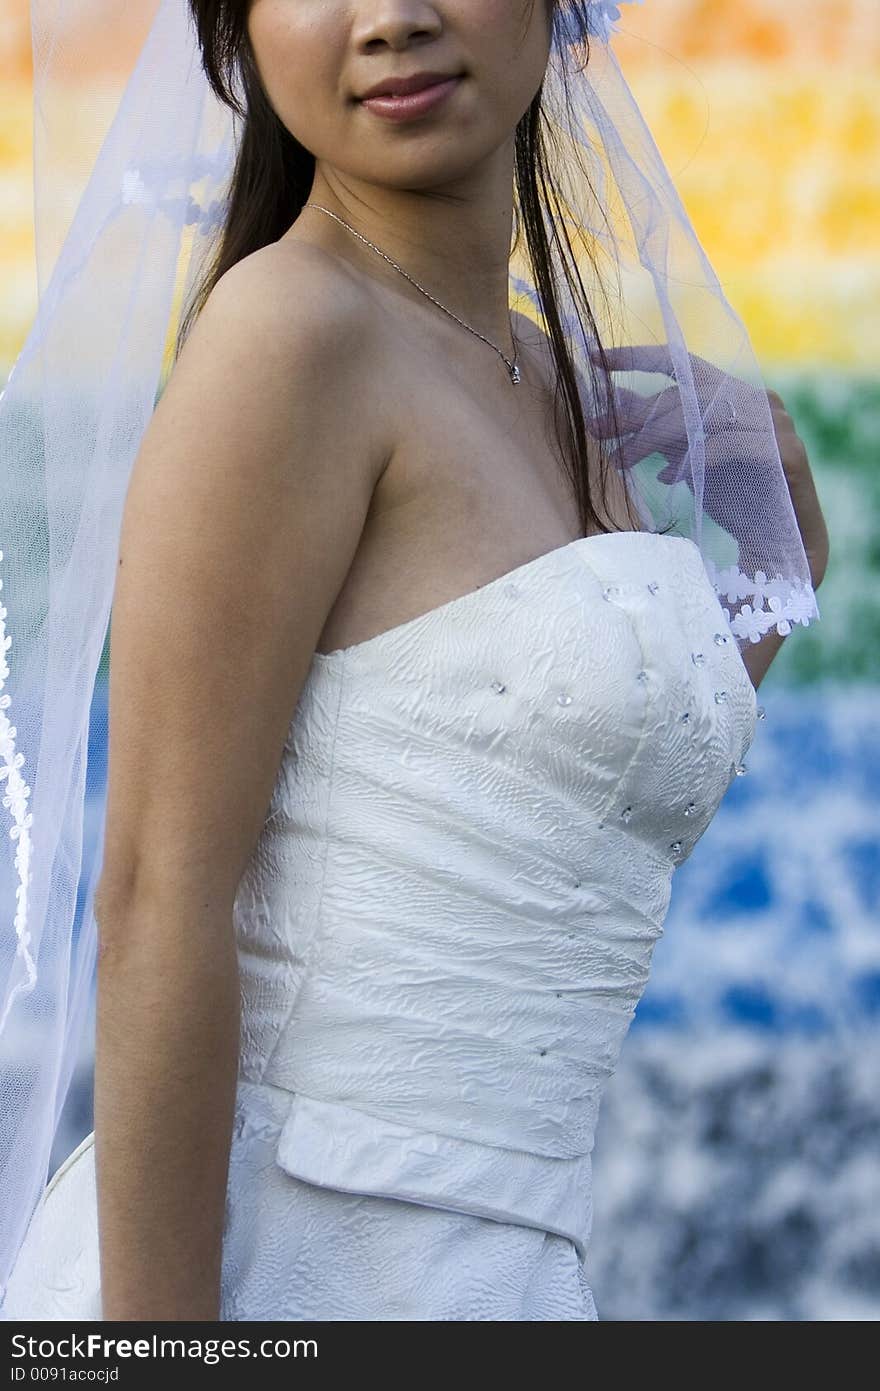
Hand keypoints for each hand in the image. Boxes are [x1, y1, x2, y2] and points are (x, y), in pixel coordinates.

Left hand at [586, 344, 828, 588]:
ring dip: (653, 438)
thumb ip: (655, 430)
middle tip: (597, 433)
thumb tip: (606, 408)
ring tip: (622, 461)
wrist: (779, 543)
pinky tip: (667, 478)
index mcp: (733, 394)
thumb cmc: (731, 497)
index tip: (594, 358)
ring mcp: (775, 422)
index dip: (636, 357)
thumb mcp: (684, 458)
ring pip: (702, 415)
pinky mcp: (787, 451)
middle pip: (684, 393)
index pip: (682, 363)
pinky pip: (728, 445)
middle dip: (634, 414)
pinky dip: (693, 459)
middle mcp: (757, 399)